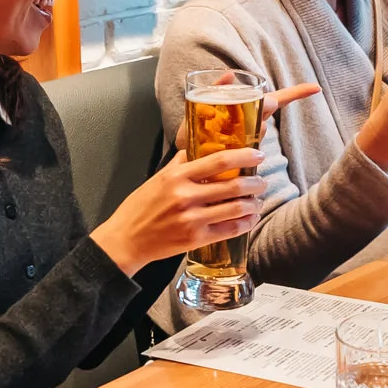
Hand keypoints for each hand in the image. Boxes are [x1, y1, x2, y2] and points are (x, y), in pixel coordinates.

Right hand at [90, 147, 268, 276]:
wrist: (126, 240)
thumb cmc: (140, 207)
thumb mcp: (158, 178)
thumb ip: (181, 164)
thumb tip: (201, 147)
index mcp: (177, 176)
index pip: (219, 161)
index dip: (244, 156)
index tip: (258, 154)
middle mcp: (185, 196)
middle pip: (233, 186)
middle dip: (255, 183)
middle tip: (261, 181)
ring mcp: (192, 219)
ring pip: (236, 209)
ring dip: (253, 204)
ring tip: (258, 200)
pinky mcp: (196, 239)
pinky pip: (230, 230)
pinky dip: (246, 223)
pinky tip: (251, 218)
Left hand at [174, 81, 321, 153]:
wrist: (185, 160)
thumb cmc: (194, 133)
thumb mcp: (198, 108)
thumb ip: (214, 90)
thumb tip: (229, 74)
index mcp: (248, 110)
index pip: (276, 100)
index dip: (296, 93)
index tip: (316, 88)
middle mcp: (253, 125)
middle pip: (267, 112)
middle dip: (263, 109)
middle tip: (253, 112)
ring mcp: (250, 141)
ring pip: (259, 130)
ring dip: (246, 129)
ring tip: (220, 133)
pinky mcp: (245, 160)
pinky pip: (250, 154)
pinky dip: (241, 153)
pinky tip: (226, 153)